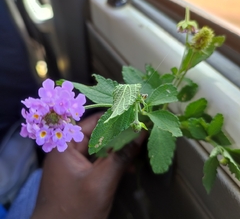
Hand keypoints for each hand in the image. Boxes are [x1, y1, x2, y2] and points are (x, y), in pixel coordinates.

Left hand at [31, 112, 145, 218]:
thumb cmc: (76, 210)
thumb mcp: (101, 181)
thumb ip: (121, 156)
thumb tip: (141, 133)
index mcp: (66, 145)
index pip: (93, 121)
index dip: (115, 118)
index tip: (135, 116)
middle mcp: (68, 149)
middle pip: (97, 134)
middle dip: (119, 136)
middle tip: (140, 134)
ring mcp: (73, 161)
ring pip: (99, 148)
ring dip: (118, 150)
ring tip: (137, 152)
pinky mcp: (79, 172)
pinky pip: (97, 160)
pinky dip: (111, 162)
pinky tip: (128, 167)